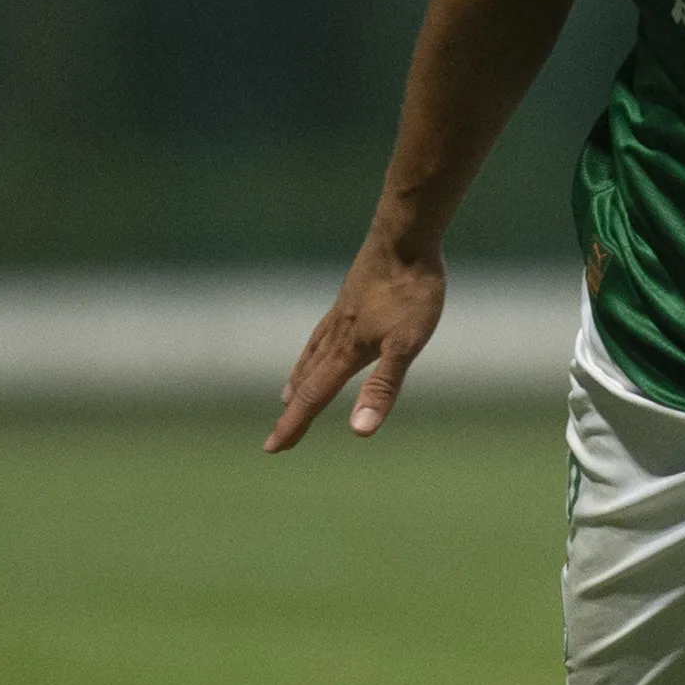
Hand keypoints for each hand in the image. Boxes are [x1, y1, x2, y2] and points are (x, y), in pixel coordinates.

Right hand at [266, 230, 445, 450]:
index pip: (315, 397)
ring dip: (300, 378)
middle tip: (279, 433)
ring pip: (313, 353)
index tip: (273, 448)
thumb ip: (382, 388)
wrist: (406, 236)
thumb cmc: (411, 292)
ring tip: (288, 393)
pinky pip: (324, 331)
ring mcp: (343, 313)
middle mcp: (338, 334)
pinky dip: (315, 347)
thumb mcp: (405, 346)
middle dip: (294, 410)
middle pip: (308, 380)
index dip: (294, 425)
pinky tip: (326, 340)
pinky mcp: (352, 297)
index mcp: (348, 351)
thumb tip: (359, 431)